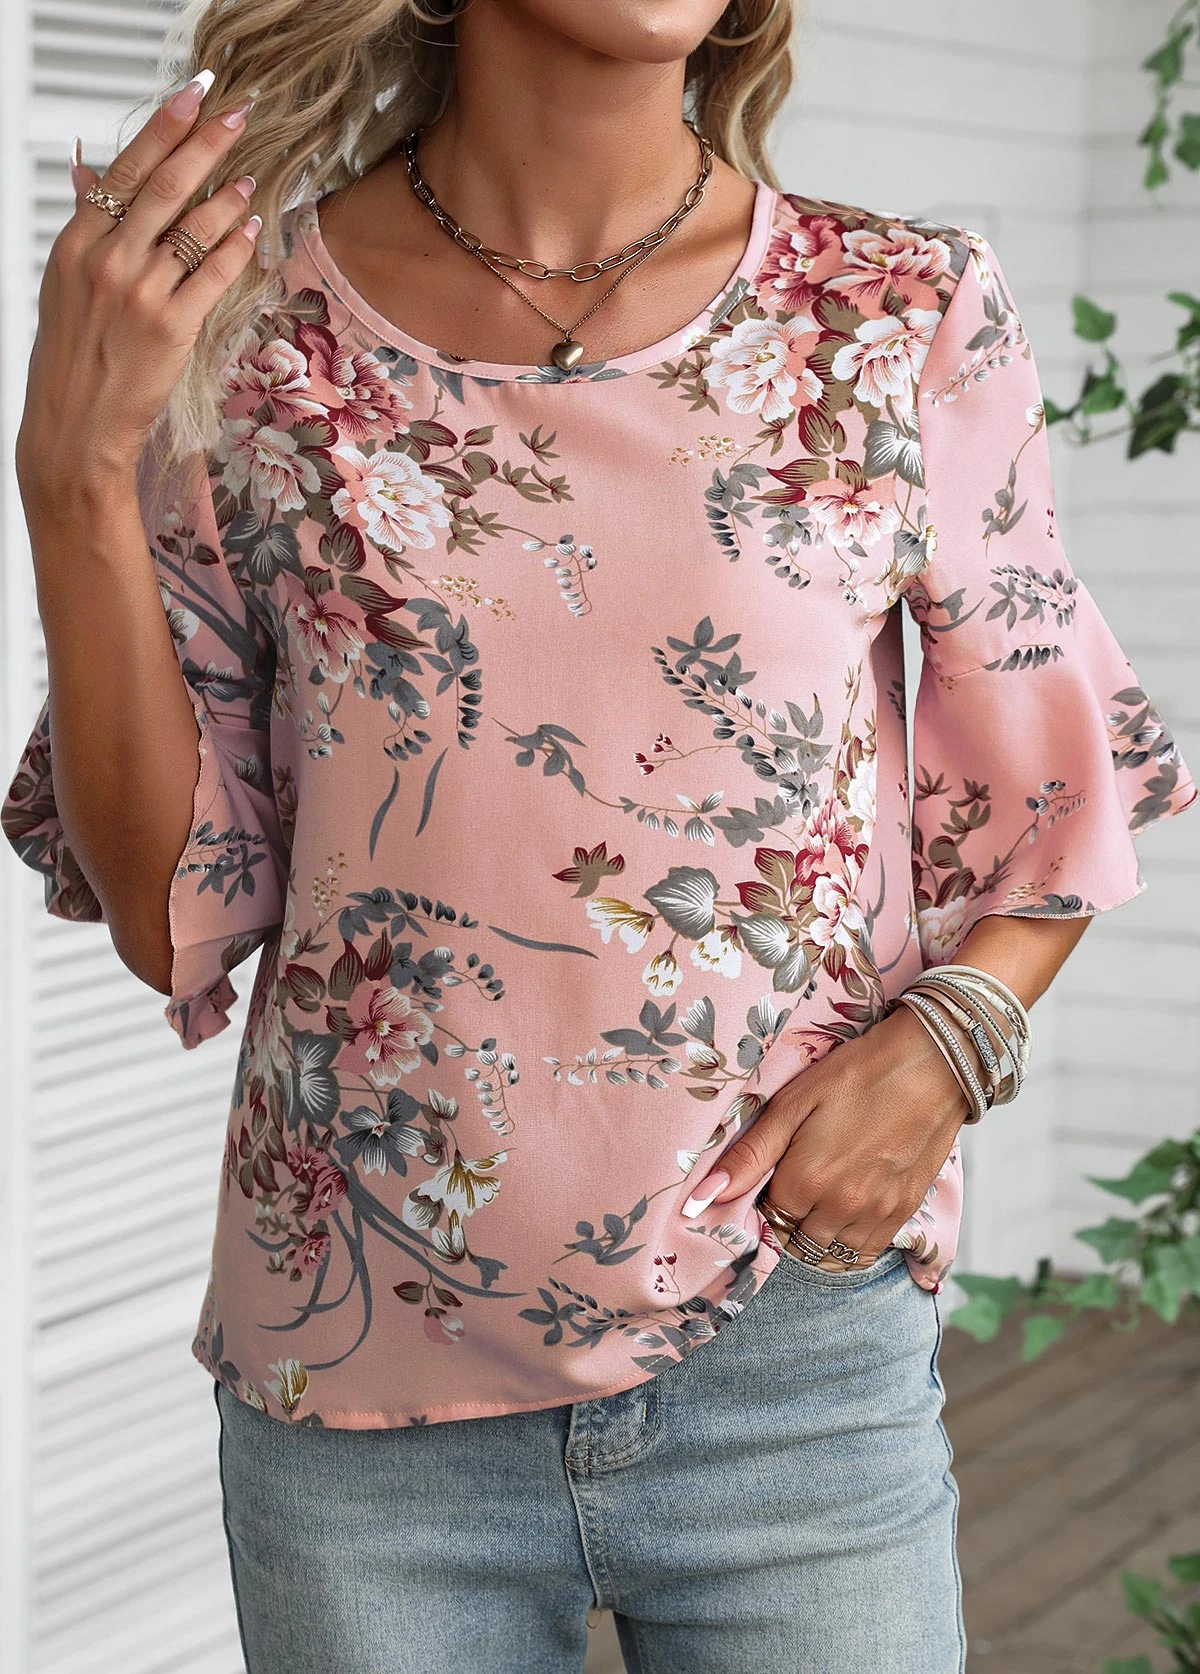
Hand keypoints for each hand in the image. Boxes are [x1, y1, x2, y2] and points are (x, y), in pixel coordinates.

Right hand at [16, 70, 259, 499]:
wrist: (75, 424)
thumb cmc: (73, 357)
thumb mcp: (66, 283)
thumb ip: (87, 227)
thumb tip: (90, 175)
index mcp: (78, 244)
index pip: (126, 170)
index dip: (164, 128)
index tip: (192, 96)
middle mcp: (108, 261)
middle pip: (165, 185)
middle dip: (207, 144)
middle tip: (239, 115)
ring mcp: (140, 293)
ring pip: (194, 228)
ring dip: (229, 196)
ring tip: (250, 178)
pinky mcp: (171, 328)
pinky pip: (214, 275)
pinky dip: (237, 249)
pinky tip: (252, 231)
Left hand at [693, 1001, 970, 1266]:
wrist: (932, 1064)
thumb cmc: (857, 1073)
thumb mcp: (794, 1103)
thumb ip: (750, 1156)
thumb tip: (701, 1198)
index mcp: (805, 1180)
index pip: (766, 1217)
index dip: (765, 1196)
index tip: (774, 1174)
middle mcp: (840, 1207)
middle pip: (796, 1241)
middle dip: (790, 1219)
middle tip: (798, 1182)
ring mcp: (876, 1214)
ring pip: (831, 1253)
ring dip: (818, 1234)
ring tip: (821, 1196)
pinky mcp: (905, 1212)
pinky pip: (867, 1253)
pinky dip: (851, 1242)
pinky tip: (848, 1210)